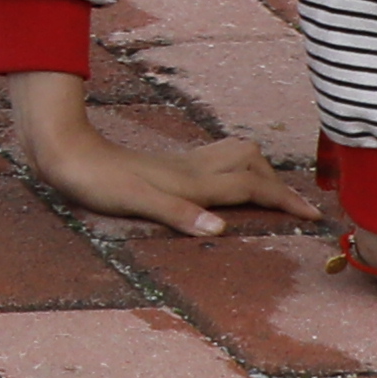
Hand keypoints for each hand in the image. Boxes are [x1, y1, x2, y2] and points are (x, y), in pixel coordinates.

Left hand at [11, 78, 310, 239]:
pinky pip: (216, 161)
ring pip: (234, 154)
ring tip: (272, 192)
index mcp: (193, 181)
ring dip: (258, 169)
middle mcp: (192, 169)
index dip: (285, 199)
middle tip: (298, 206)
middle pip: (251, 161)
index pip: (253, 185)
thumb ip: (177, 213)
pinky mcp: (166, 164)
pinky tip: (225, 184)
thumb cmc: (95, 179)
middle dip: (278, 180)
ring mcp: (179, 164)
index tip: (314, 214)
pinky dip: (236, 169)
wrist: (62, 150)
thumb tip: (219, 228)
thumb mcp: (134, 200)